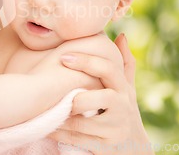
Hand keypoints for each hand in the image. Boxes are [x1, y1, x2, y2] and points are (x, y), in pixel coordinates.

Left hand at [50, 34, 153, 154]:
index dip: (86, 61)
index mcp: (123, 88)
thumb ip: (124, 63)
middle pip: (97, 98)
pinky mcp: (105, 147)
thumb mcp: (128, 88)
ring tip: (45, 111)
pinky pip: (77, 139)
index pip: (108, 69)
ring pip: (81, 122)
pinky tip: (48, 128)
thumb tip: (122, 35)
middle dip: (75, 100)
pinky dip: (60, 134)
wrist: (134, 150)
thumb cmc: (124, 111)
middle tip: (57, 96)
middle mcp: (123, 107)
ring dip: (61, 117)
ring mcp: (115, 128)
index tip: (64, 57)